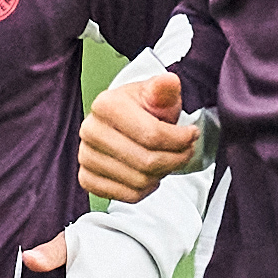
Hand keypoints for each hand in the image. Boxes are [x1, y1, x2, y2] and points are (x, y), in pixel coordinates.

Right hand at [79, 66, 201, 201]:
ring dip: (161, 175)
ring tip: (165, 160)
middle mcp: (90, 131)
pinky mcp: (87, 178)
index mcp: (106, 105)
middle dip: (175, 160)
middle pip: (147, 162)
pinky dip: (145, 189)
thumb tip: (169, 81)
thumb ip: (164, 89)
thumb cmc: (143, 108)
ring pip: (139, 182)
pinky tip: (149, 174)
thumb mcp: (157, 94)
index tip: (192, 135)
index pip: (153, 135)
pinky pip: (126, 196)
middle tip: (184, 151)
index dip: (181, 140)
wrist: (124, 123)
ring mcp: (85, 156)